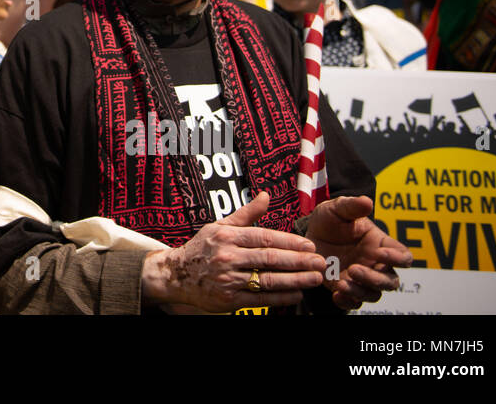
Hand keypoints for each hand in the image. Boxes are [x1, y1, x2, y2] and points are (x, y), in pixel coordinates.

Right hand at [142, 192, 325, 312]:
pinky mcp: (229, 299)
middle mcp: (227, 256)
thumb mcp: (220, 226)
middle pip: (270, 258)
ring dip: (295, 280)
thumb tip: (266, 196)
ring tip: (314, 278)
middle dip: (298, 261)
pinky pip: (260, 298)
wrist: (176, 275)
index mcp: (227, 236)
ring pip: (268, 280)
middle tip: (320, 261)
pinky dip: (281, 297)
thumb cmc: (202, 248)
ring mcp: (228, 278)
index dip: (289, 242)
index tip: (309, 245)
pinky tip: (296, 294)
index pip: (264, 237)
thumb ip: (246, 214)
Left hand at [304, 195, 412, 309]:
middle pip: (390, 281)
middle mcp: (375, 265)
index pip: (403, 256)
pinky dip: (347, 302)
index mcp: (380, 245)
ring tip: (342, 283)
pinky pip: (354, 303)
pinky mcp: (346, 289)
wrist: (307, 236)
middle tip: (354, 269)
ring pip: (374, 294)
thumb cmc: (328, 221)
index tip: (380, 253)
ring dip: (361, 291)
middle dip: (376, 278)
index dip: (398, 258)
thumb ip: (351, 206)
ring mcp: (362, 279)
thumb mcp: (335, 209)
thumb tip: (367, 201)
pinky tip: (336, 295)